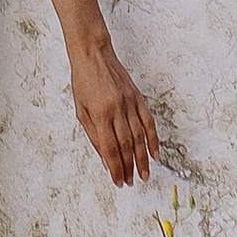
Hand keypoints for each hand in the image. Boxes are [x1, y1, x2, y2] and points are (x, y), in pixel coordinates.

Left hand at [70, 37, 159, 187]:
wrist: (93, 54)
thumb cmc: (83, 82)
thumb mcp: (81, 110)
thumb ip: (94, 135)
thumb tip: (105, 158)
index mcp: (100, 114)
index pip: (110, 148)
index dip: (115, 168)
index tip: (118, 181)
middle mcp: (117, 109)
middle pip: (126, 146)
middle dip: (129, 167)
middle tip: (131, 182)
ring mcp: (129, 103)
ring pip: (139, 137)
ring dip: (142, 159)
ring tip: (144, 174)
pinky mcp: (138, 98)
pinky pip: (148, 122)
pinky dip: (153, 139)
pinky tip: (154, 153)